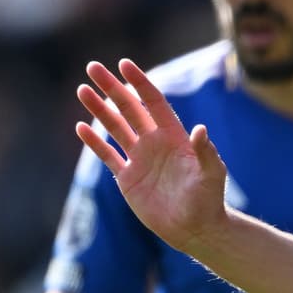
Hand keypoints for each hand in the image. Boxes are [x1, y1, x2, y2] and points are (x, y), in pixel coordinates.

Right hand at [76, 59, 228, 253]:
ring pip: (114, 127)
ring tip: (82, 90)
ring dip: (98, 109)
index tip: (124, 64)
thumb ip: (205, 152)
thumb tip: (200, 129)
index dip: (139, 83)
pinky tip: (80, 127)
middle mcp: (155, 143)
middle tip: (93, 67)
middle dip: (111, 88)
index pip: (153, 102)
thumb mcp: (211, 174)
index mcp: (174, 136)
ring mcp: (140, 159)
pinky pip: (108, 155)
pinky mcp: (128, 178)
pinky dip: (94, 142)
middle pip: (129, 109)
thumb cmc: (208, 200)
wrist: (195, 228)